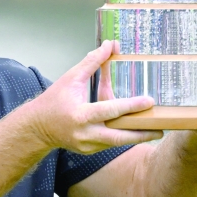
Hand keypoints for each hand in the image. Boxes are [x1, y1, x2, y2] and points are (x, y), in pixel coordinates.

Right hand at [27, 40, 162, 153]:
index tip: (149, 101)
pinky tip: (135, 133)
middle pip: (119, 137)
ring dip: (135, 138)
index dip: (130, 105)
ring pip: (116, 143)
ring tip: (154, 132)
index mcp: (80, 114)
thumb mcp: (72, 77)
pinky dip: (121, 139)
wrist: (37, 127)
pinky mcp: (88, 151)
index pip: (110, 110)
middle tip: (160, 127)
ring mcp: (87, 145)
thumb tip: (109, 45)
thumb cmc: (54, 100)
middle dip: (141, 133)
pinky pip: (109, 145)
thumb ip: (92, 62)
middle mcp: (85, 133)